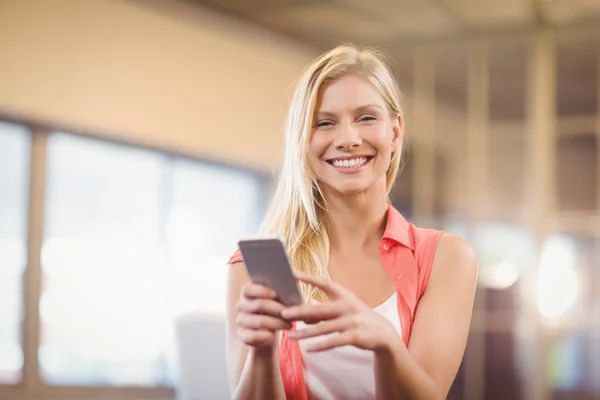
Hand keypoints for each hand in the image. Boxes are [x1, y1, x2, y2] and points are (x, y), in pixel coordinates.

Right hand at [236, 282, 291, 348]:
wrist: (267, 332)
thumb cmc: (275, 309)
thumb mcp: (277, 298)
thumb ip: (282, 289)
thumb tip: (295, 281)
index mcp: (247, 292)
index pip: (248, 289)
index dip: (261, 290)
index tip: (276, 294)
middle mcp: (241, 306)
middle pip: (258, 305)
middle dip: (278, 308)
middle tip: (292, 312)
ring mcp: (240, 321)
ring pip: (260, 321)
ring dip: (277, 323)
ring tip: (290, 324)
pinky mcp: (243, 335)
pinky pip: (253, 336)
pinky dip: (266, 336)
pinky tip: (274, 335)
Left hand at [281, 272, 398, 352]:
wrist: (383, 334)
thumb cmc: (358, 318)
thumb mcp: (343, 310)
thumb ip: (324, 312)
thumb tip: (302, 317)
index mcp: (344, 295)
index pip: (324, 283)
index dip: (309, 278)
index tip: (293, 274)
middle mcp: (347, 306)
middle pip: (319, 308)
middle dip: (300, 311)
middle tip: (283, 313)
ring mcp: (352, 321)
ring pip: (324, 328)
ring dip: (305, 333)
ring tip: (290, 336)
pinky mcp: (355, 336)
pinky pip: (334, 342)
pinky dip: (320, 345)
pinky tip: (308, 349)